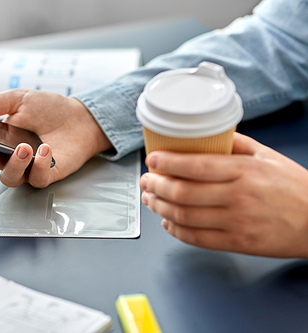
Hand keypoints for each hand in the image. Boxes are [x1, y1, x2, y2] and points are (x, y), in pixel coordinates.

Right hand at [0, 89, 111, 187]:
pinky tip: (44, 149)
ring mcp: (27, 167)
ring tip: (23, 147)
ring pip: (10, 178)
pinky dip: (39, 166)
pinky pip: (36, 179)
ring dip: (13, 164)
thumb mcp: (21, 98)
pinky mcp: (46, 175)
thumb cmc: (50, 109)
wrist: (80, 118)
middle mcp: (9, 155)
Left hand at [140, 132, 307, 257]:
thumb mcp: (267, 156)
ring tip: (150, 199)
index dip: (167, 163)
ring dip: (160, 208)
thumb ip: (235, 145)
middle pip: (183, 192)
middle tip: (146, 181)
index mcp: (244, 171)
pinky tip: (168, 221)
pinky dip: (176, 230)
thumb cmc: (295, 187)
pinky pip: (197, 238)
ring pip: (185, 216)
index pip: (195, 165)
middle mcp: (238, 197)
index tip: (152, 160)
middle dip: (156, 186)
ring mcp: (237, 222)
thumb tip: (205, 135)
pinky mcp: (237, 243)